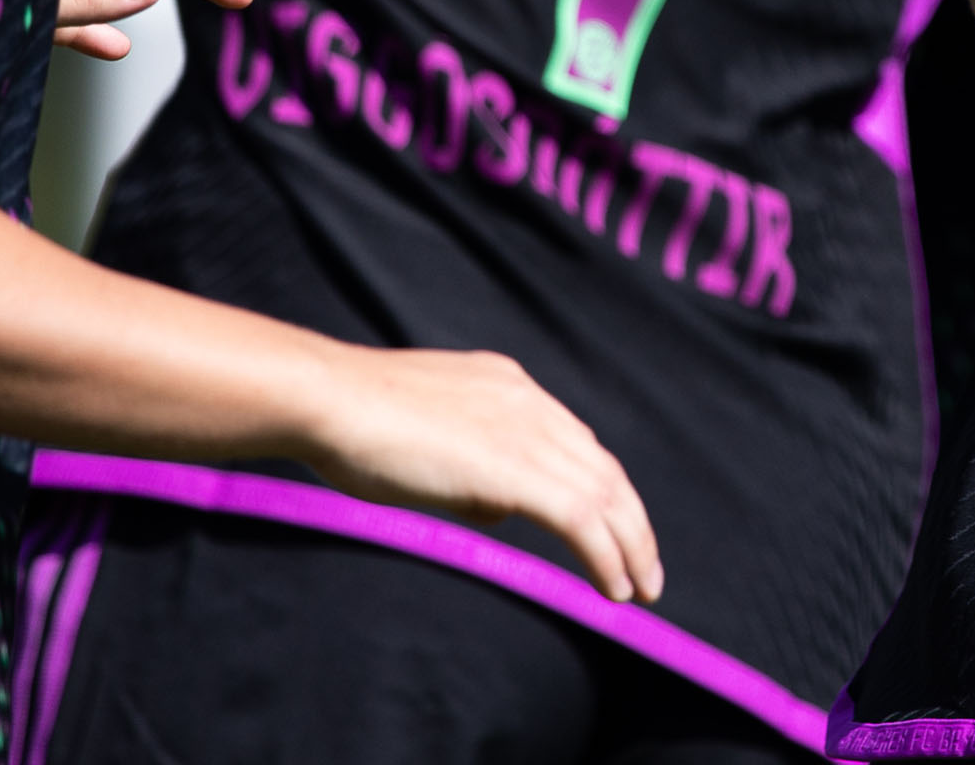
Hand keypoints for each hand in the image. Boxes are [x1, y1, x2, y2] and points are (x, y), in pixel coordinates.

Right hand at [301, 343, 662, 603]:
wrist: (328, 400)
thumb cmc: (352, 425)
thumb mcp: (426, 440)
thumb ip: (468, 471)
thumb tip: (498, 509)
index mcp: (509, 386)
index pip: (575, 443)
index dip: (601, 488)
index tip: (611, 526)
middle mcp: (529, 402)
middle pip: (604, 467)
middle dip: (631, 521)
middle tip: (645, 566)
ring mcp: (526, 431)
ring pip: (603, 495)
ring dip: (629, 546)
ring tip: (640, 589)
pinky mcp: (515, 468)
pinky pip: (580, 518)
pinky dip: (604, 555)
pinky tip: (613, 588)